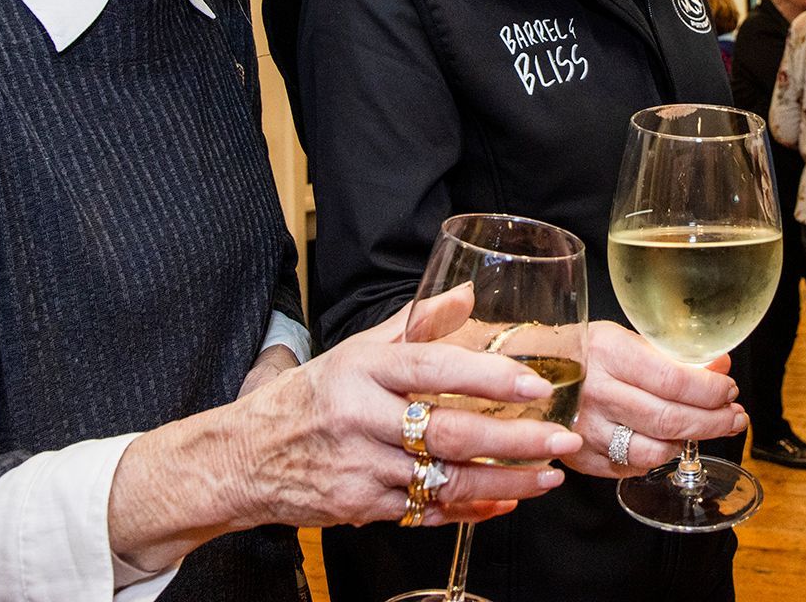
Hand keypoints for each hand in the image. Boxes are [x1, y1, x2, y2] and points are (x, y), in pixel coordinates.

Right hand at [109, 306, 582, 569]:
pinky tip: (504, 502)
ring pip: (445, 481)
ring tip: (549, 476)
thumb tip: (468, 292)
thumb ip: (415, 322)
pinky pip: (426, 512)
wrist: (242, 459)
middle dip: (514, 439)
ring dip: (504, 482)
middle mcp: (361, 418)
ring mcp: (362, 468)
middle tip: (563, 437)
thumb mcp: (355, 349)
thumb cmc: (307, 398)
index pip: (432, 369)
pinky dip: (469, 509)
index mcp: (362, 370)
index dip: (487, 376)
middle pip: (448, 432)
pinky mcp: (362, 508)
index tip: (536, 383)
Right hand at [561, 320, 747, 478]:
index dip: (710, 390)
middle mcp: (596, 392)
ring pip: (652, 452)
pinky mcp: (579, 457)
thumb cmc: (582, 352)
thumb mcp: (625, 339)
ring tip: (700, 430)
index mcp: (609, 353)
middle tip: (734, 418)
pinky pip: (629, 468)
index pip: (673, 379)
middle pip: (669, 419)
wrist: (526, 372)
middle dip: (713, 422)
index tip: (729, 391)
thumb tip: (720, 366)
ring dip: (686, 444)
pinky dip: (653, 459)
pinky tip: (662, 443)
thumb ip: (672, 356)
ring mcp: (584, 429)